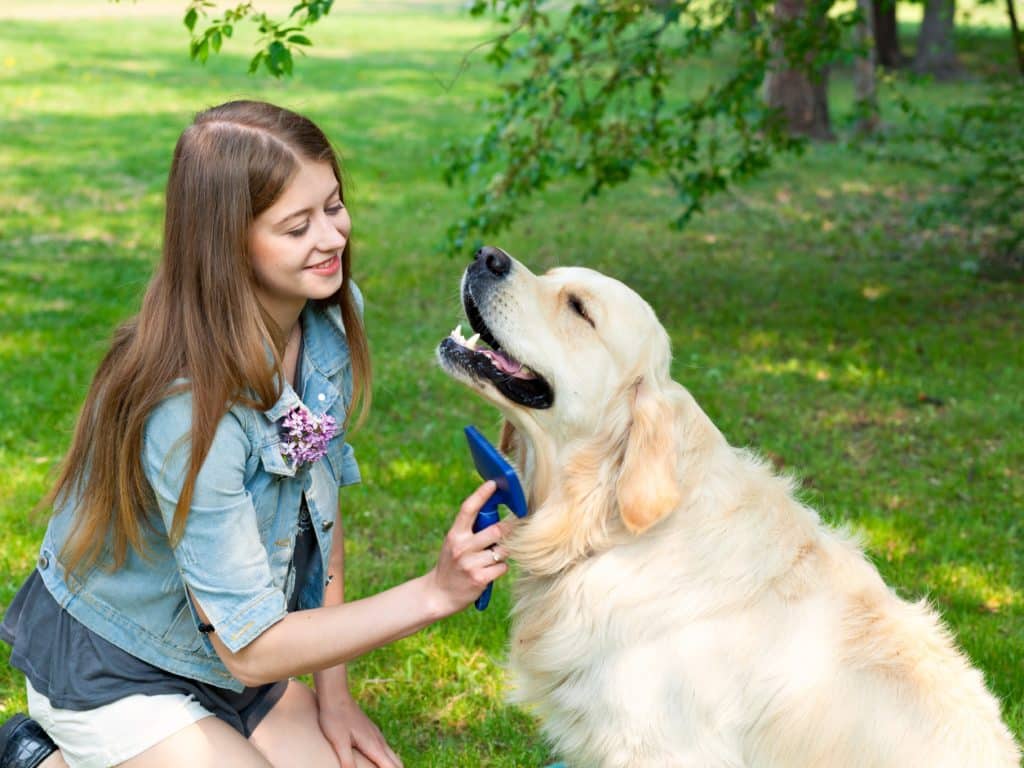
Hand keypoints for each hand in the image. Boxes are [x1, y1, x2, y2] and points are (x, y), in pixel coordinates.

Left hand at [318, 692, 401, 767]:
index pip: (392, 767)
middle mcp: (378, 740)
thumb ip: (347, 762)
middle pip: (396, 761)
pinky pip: (384, 748)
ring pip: (391, 754)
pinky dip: (387, 758)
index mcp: (373, 745)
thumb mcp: (339, 742)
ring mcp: (375, 734)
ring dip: (393, 765)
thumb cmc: (335, 718)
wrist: (335, 695)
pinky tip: (378, 760)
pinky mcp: (370, 731)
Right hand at [427, 480, 512, 615]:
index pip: (468, 509)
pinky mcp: (480, 578)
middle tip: (514, 528)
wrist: (438, 594)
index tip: (493, 483)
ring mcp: (471, 563)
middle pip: (497, 530)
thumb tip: (495, 514)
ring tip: (493, 557)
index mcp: (455, 534)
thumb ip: (471, 531)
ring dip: (504, 552)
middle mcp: (462, 547)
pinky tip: (490, 571)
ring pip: (503, 550)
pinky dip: (501, 568)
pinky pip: (503, 567)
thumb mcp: (455, 544)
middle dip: (509, 530)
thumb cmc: (452, 565)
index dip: (481, 494)